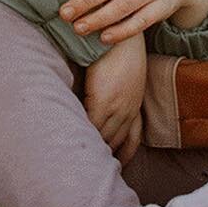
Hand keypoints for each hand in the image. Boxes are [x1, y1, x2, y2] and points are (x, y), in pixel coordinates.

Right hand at [84, 33, 146, 163]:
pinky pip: (91, 127)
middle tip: (93, 172)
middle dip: (107, 156)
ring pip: (104, 138)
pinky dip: (83, 136)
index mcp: (135, 103)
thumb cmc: (120, 49)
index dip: (124, 153)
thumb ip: (116, 89)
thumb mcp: (126, 74)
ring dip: (94, 149)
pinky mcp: (102, 102)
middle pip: (116, 142)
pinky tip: (72, 142)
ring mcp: (116, 108)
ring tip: (79, 163)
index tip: (118, 165)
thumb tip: (103, 96)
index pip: (132, 137)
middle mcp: (129, 110)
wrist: (120, 34)